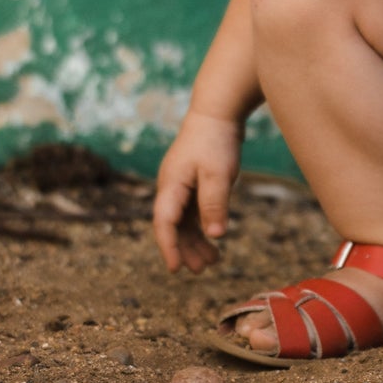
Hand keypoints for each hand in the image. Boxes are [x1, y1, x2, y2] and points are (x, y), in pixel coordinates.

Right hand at [153, 108, 243, 273]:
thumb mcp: (218, 174)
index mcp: (170, 185)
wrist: (218, 111)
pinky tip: (213, 238)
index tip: (175, 269)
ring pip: (183, 221)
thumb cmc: (216, 141)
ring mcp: (180, 184)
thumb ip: (214, 204)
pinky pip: (192, 211)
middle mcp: (171, 187)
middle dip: (184, 249)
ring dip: (194, 241)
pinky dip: (202, 226)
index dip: (168, 247)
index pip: (164, 223)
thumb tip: (215, 235)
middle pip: (172, 226)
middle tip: (201, 270)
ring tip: (212, 261)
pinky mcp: (192, 182)